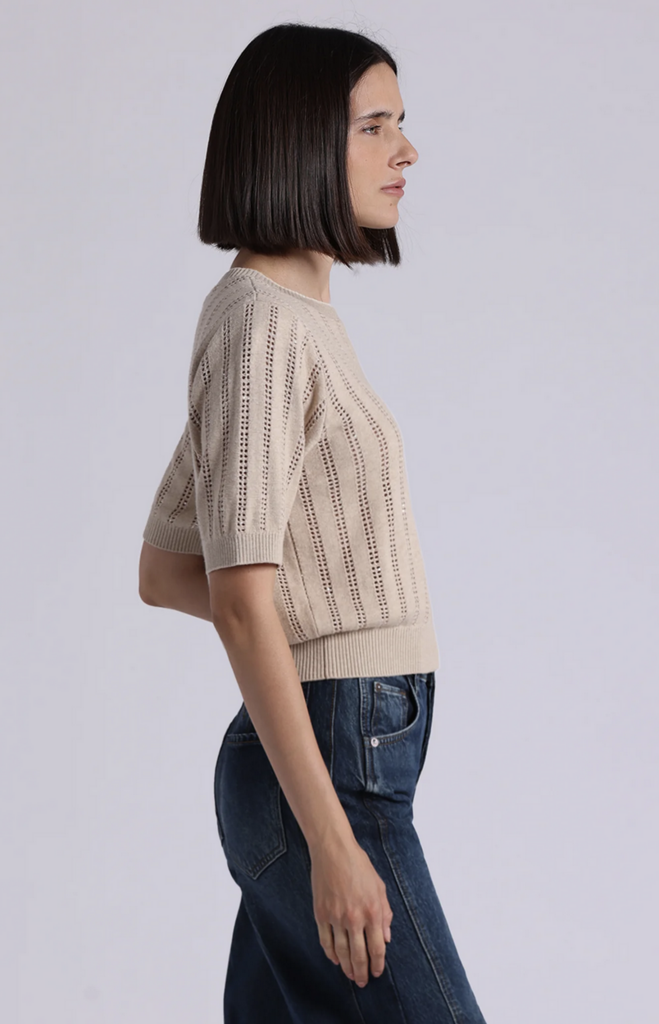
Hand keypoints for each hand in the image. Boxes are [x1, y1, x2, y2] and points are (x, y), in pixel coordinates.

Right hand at [310, 833, 392, 986]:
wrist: (333, 850)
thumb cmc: (359, 865)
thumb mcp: (380, 887)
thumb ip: (385, 914)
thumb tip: (387, 938)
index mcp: (372, 911)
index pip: (377, 947)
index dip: (377, 964)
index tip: (376, 973)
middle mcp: (355, 917)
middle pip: (359, 955)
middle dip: (361, 972)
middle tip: (362, 982)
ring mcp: (336, 917)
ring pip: (341, 951)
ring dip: (346, 967)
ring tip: (349, 975)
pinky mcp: (321, 913)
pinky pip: (325, 940)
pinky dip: (330, 953)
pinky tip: (335, 960)